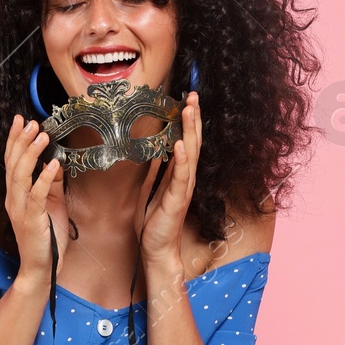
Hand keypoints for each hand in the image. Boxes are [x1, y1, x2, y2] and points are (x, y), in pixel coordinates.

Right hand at [3, 115, 69, 280]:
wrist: (41, 267)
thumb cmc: (47, 237)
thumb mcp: (52, 204)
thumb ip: (50, 184)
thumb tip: (54, 162)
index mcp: (15, 194)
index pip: (12, 162)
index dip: (15, 141)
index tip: (21, 121)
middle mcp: (13, 199)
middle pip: (13, 164)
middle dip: (21, 142)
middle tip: (31, 123)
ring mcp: (20, 209)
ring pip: (21, 176)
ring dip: (31, 154)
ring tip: (42, 137)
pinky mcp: (31, 219)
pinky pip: (37, 195)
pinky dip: (44, 178)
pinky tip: (53, 164)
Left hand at [136, 91, 201, 269]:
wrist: (156, 249)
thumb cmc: (154, 223)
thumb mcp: (150, 191)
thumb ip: (156, 172)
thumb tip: (156, 153)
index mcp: (178, 176)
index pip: (186, 142)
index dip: (188, 122)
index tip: (187, 101)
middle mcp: (185, 179)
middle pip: (192, 142)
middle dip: (193, 118)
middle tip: (193, 94)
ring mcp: (183, 189)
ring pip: (190, 154)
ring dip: (191, 130)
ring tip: (190, 109)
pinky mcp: (177, 200)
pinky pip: (181, 177)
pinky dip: (181, 160)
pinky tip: (180, 144)